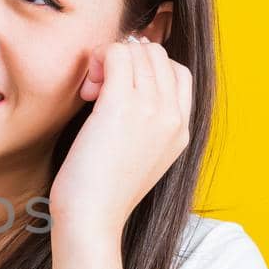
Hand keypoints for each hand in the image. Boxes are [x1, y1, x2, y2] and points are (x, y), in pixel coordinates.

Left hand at [49, 34, 192, 237]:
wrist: (92, 219)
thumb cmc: (103, 192)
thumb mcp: (139, 158)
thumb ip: (146, 125)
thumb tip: (123, 88)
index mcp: (182, 131)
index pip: (178, 72)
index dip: (146, 70)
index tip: (118, 92)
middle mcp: (173, 116)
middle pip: (157, 55)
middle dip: (126, 60)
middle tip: (99, 90)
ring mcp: (152, 108)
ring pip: (137, 50)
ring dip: (108, 59)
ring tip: (91, 92)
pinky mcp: (122, 105)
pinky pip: (116, 53)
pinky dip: (98, 59)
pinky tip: (86, 90)